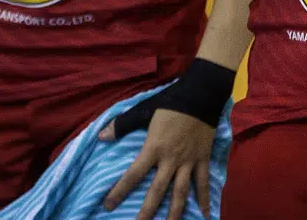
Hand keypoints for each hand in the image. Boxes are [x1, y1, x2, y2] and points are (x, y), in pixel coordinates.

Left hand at [100, 108, 216, 219]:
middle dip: (147, 211)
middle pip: (157, 191)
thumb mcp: (142, 111)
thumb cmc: (168, 104)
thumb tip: (101, 136)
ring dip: (175, 212)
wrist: (199, 97)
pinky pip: (203, 184)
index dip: (119, 191)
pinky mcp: (202, 160)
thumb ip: (121, 125)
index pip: (133, 175)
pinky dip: (205, 199)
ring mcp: (188, 162)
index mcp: (153, 149)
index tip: (109, 205)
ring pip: (181, 193)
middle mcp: (170, 160)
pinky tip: (205, 215)